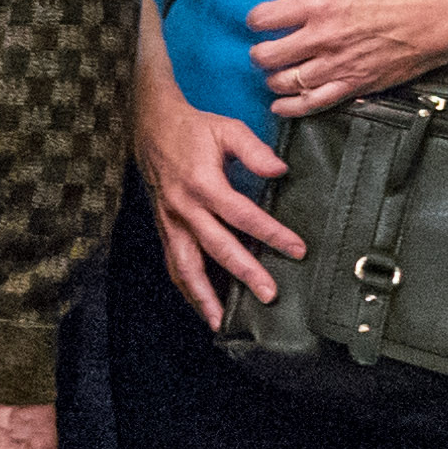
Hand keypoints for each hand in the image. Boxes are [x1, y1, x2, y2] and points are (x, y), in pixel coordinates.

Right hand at [136, 86, 304, 329]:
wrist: (150, 127)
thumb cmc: (193, 129)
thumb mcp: (227, 129)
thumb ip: (254, 150)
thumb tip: (280, 171)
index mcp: (203, 183)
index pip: (242, 215)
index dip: (271, 233)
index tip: (297, 249)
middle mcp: (184, 207)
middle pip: (217, 247)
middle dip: (244, 273)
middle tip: (268, 294)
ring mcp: (170, 221)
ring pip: (185, 265)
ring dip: (202, 296)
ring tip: (218, 322)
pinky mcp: (164, 227)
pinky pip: (173, 263)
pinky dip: (186, 288)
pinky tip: (199, 306)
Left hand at [245, 0, 447, 117]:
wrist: (441, 16)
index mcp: (320, 4)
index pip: (264, 18)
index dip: (255, 20)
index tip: (259, 22)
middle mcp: (323, 37)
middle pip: (267, 55)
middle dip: (258, 53)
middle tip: (263, 51)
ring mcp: (338, 65)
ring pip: (285, 82)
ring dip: (273, 79)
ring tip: (275, 74)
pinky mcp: (355, 85)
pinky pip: (312, 104)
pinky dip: (290, 107)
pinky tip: (281, 104)